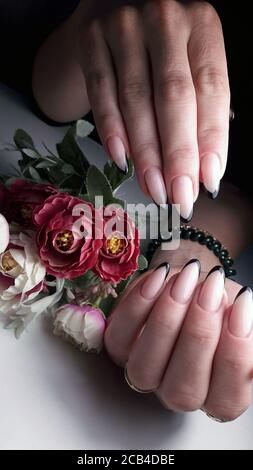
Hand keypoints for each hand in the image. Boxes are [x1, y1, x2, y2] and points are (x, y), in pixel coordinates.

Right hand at [79, 0, 229, 218]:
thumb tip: (201, 173)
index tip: (208, 181)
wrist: (119, 6)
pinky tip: (121, 161)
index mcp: (203, 25)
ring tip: (154, 189)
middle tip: (179, 197)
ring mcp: (124, 26)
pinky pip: (101, 93)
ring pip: (135, 100)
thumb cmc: (165, 50)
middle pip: (172, 97)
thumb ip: (200, 110)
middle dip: (177, 155)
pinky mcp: (92, 39)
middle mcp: (165, 19)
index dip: (210, 140)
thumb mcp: (192, 65)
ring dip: (145, 153)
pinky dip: (112, 131)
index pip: (212, 90)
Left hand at [105, 262, 252, 420]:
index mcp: (217, 396)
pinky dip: (138, 304)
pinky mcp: (118, 347)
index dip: (236, 355)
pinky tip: (161, 277)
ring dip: (167, 319)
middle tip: (212, 290)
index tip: (242, 306)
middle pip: (182, 389)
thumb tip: (247, 327)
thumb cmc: (220, 303)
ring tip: (187, 280)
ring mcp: (144, 373)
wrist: (192, 281)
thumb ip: (246, 329)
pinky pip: (119, 336)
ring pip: (145, 368)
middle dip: (199, 334)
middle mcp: (177, 392)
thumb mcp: (242, 317)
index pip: (227, 399)